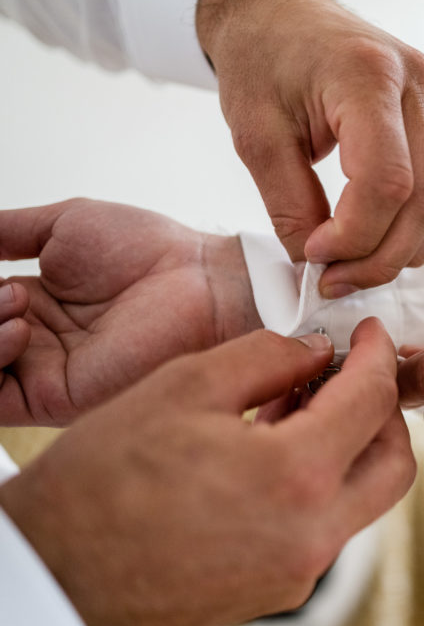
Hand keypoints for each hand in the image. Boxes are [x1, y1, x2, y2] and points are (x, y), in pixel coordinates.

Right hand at [0, 198, 261, 425]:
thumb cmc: (152, 252)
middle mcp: (33, 343)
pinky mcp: (55, 399)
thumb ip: (3, 232)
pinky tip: (17, 329)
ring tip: (18, 301)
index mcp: (33, 304)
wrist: (201, 284)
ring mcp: (42, 372)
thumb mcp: (61, 226)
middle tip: (8, 289)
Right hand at [0, 321, 414, 625]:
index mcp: (296, 478)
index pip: (373, 401)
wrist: (54, 574)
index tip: (370, 334)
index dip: (377, 355)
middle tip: (351, 374)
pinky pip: (324, 529)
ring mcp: (298, 573)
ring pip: (363, 499)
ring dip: (349, 446)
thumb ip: (266, 357)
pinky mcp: (277, 592)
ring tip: (300, 406)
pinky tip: (275, 453)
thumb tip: (317, 349)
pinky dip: (318, 484)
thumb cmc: (101, 481)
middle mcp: (312, 536)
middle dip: (384, 409)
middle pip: (394, 464)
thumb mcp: (182, 388)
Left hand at [196, 0, 423, 295]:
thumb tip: (318, 265)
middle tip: (335, 279)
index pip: (387, 181)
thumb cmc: (261, 59)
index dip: (355, 236)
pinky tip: (388, 239)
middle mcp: (416, 84)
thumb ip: (289, 204)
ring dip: (412, 247)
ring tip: (361, 265)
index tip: (315, 256)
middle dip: (382, 255)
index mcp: (367, 76)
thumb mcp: (255, 134)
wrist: (279, 11)